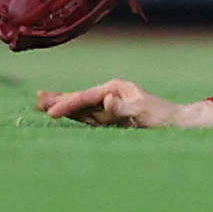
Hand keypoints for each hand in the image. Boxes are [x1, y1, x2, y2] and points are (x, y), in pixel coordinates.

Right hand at [35, 79, 212, 128]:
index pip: (87, 96)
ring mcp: (110, 105)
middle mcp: (111, 93)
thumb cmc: (161, 116)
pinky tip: (63, 115)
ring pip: (81, 107)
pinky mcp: (111, 118)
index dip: (68, 104)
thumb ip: (122, 108)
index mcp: (116, 87)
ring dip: (63, 106)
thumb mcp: (142, 112)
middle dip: (59, 99)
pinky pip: (89, 117)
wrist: (176, 123)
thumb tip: (105, 100)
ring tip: (41, 104)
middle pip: (80, 97)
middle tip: (36, 99)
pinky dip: (75, 116)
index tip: (51, 112)